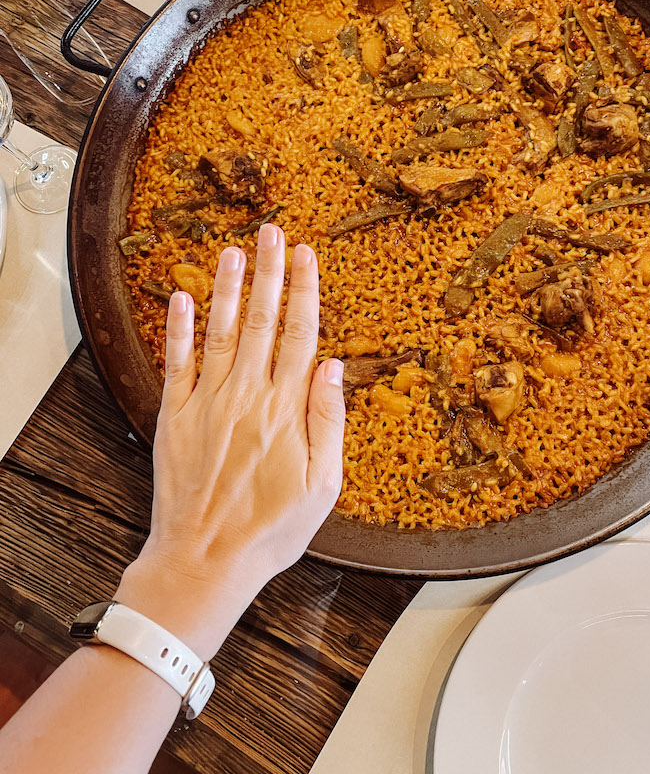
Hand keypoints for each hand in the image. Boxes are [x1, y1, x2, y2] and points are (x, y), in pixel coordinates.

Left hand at [116, 227, 344, 657]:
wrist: (203, 561)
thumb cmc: (269, 531)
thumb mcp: (321, 487)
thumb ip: (327, 422)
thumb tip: (331, 367)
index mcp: (285, 410)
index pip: (300, 335)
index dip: (305, 290)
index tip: (307, 255)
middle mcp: (246, 396)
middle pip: (262, 321)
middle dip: (269, 273)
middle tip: (272, 233)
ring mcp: (207, 404)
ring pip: (221, 332)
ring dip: (228, 289)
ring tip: (234, 250)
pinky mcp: (174, 417)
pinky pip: (177, 363)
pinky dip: (178, 329)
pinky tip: (181, 298)